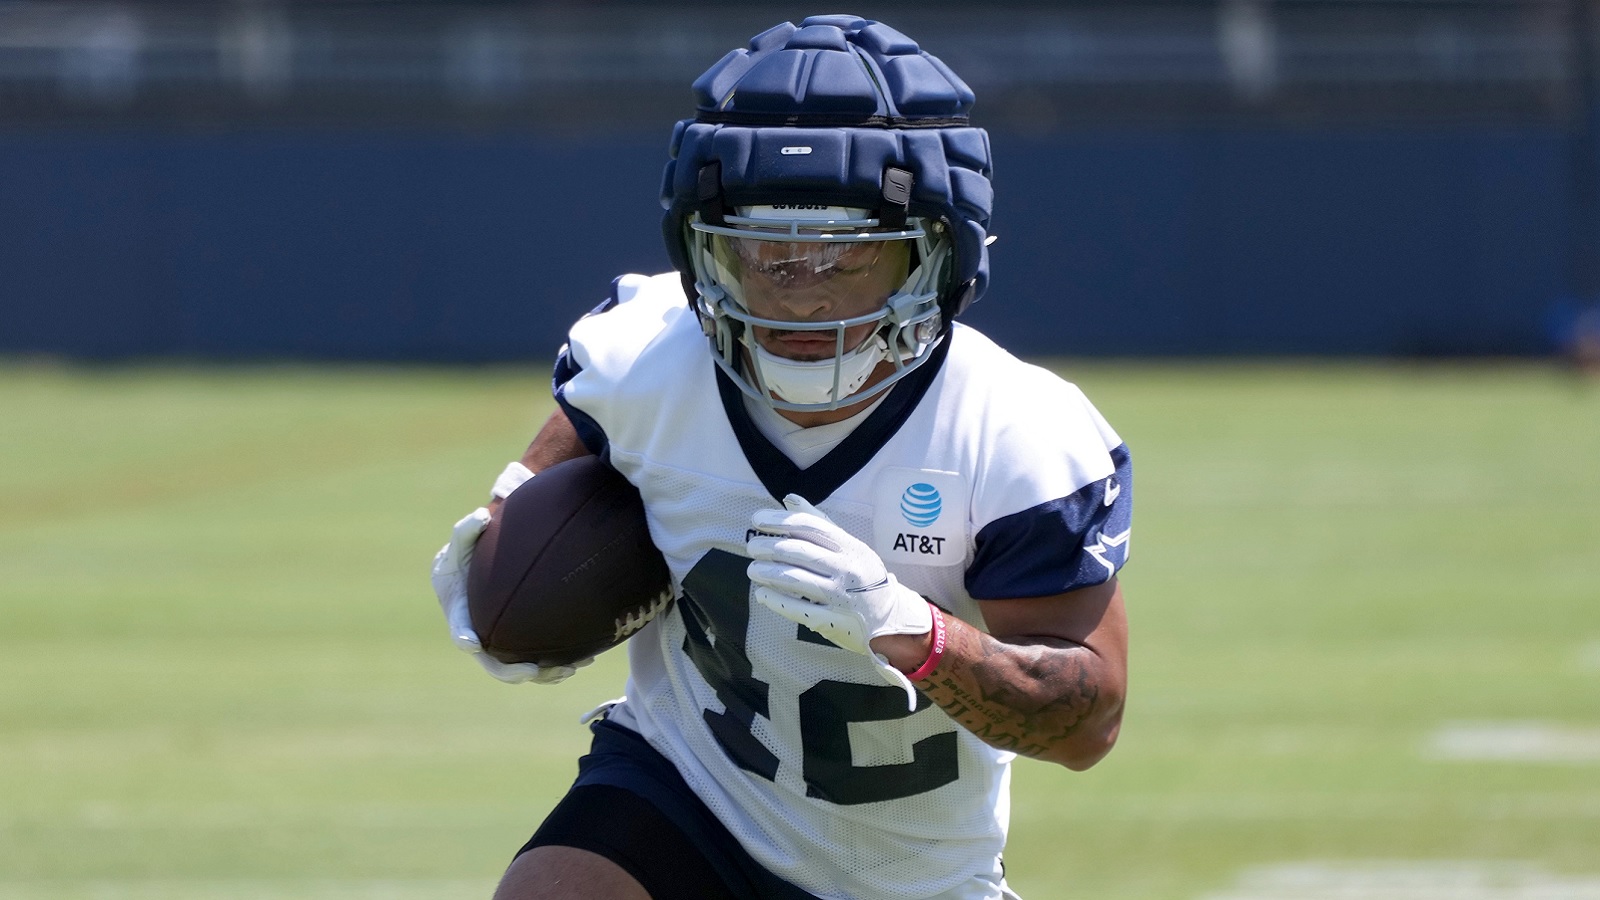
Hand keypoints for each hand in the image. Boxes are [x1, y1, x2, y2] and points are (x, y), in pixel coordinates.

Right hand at [429, 464, 589, 684]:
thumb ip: (468, 530)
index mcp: (460, 613)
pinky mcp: (520, 646)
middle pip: (492, 663)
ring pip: (519, 669)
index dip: (464, 637)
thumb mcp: (462, 541)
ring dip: (542, 675)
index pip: (460, 628)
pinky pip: (538, 661)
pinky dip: (556, 665)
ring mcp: (501, 644)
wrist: (474, 572)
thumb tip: (481, 515)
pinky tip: (583, 660)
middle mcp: (479, 635)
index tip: (472, 642)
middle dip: (511, 672)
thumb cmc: (466, 556)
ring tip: (569, 670)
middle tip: (533, 670)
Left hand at [746, 494, 931, 709]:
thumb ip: (820, 523)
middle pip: (797, 552)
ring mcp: (839, 596)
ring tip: (752, 570)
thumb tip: (789, 499)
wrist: (891, 619)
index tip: (757, 520)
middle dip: (767, 547)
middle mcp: (846, 569)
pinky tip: (763, 593)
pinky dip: (774, 599)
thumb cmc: (864, 577)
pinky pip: (796, 608)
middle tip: (752, 547)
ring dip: (766, 572)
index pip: (809, 526)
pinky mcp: (832, 621)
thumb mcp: (850, 546)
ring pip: (793, 579)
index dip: (779, 521)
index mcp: (850, 546)